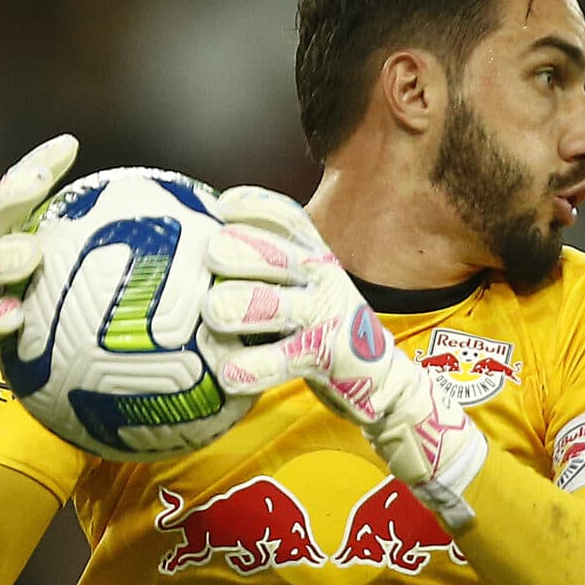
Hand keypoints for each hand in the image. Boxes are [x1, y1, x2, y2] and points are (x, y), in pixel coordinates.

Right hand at [0, 134, 79, 508]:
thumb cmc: (3, 356)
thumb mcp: (43, 319)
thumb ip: (78, 295)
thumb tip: (158, 282)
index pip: (12, 203)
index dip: (36, 170)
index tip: (71, 144)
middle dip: (11, 195)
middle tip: (42, 180)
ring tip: (29, 252)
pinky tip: (14, 318)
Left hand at [200, 185, 488, 528]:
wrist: (381, 377)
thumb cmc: (325, 325)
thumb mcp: (308, 284)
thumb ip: (270, 263)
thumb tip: (204, 242)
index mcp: (314, 254)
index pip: (286, 218)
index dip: (253, 207)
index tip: (222, 208)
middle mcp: (320, 277)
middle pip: (274, 254)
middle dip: (238, 251)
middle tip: (211, 255)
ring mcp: (324, 316)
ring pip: (273, 304)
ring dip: (239, 305)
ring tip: (213, 312)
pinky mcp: (324, 355)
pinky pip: (283, 358)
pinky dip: (252, 367)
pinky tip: (229, 373)